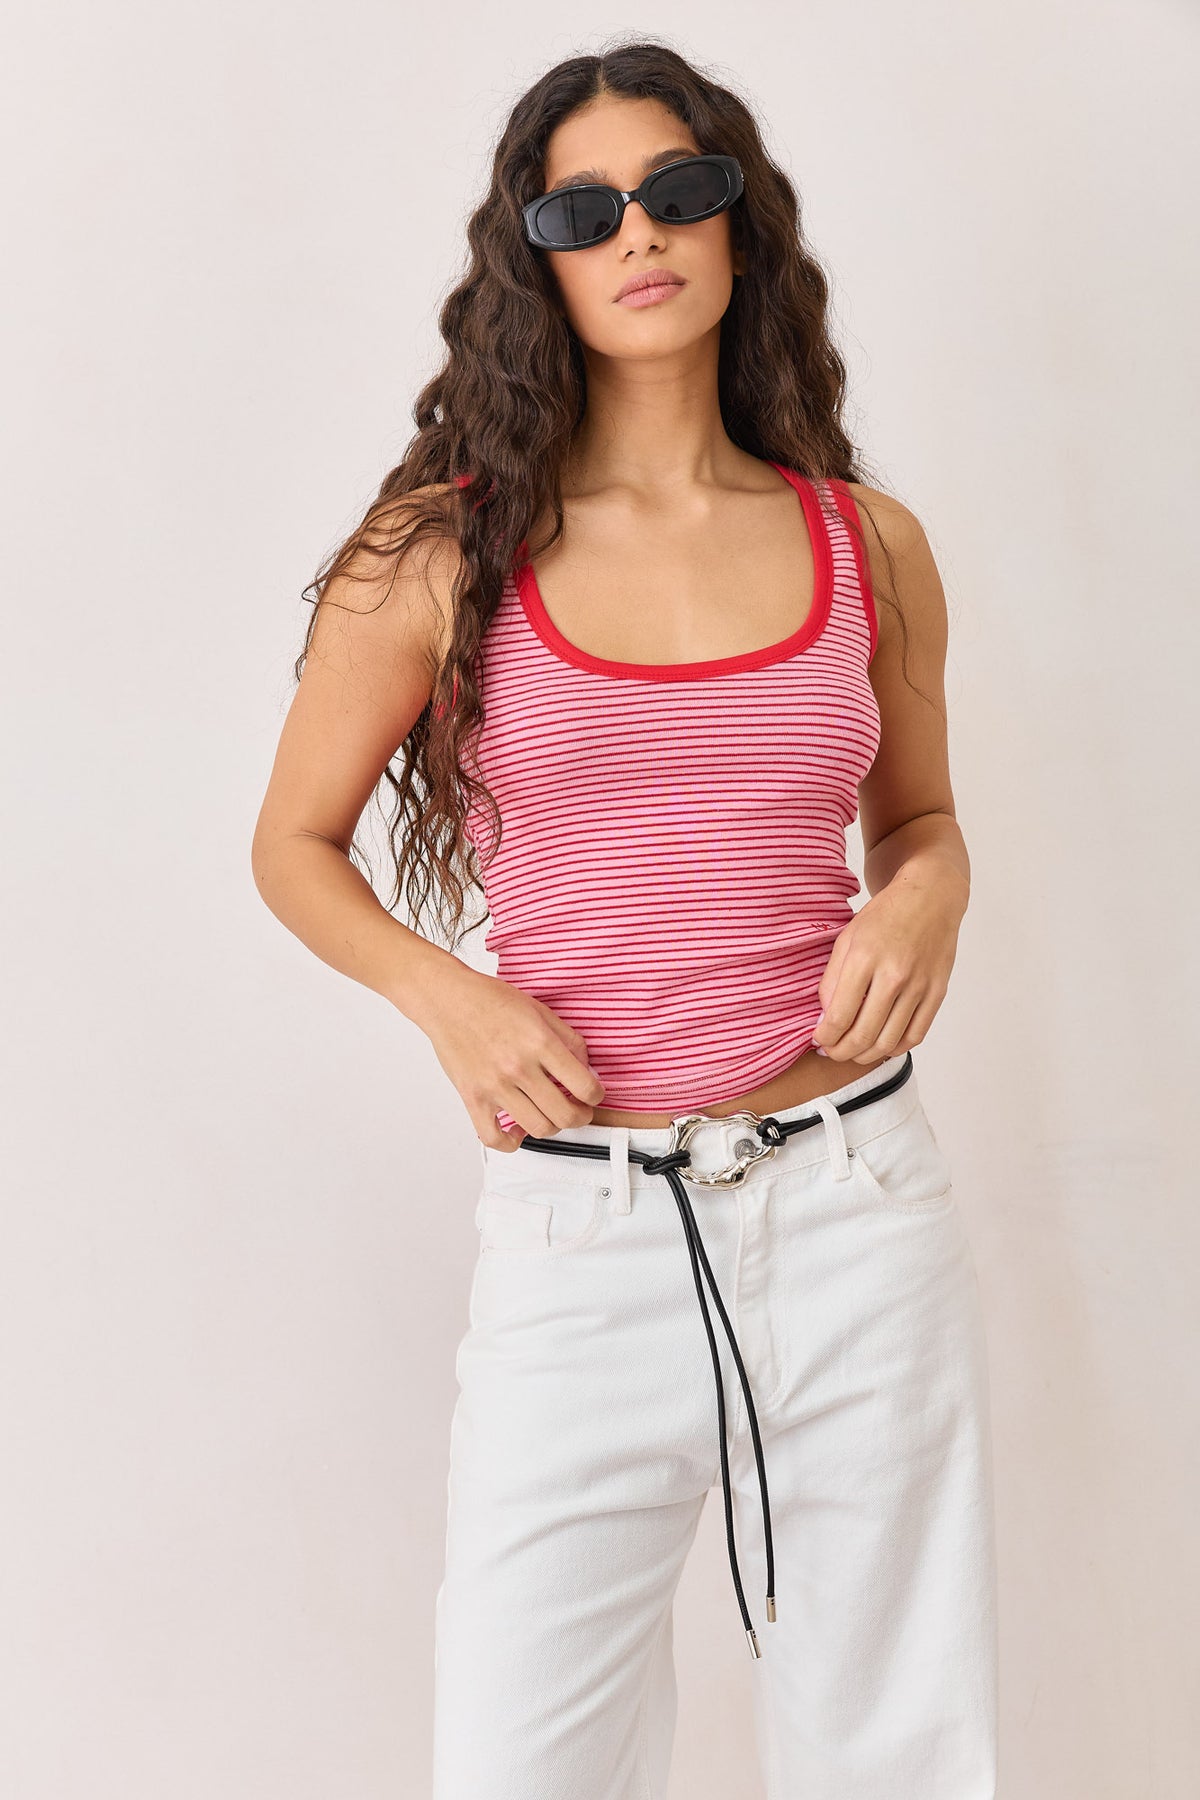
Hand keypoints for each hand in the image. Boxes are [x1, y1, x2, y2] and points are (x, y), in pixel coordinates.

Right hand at [416, 962, 605, 1149]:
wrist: (448, 999)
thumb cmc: (490, 1000)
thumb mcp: (540, 1010)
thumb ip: (568, 1039)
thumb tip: (587, 1069)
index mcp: (539, 1043)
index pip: (584, 1086)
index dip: (597, 1095)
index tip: (593, 1094)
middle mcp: (518, 1068)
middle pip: (565, 1115)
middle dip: (581, 1117)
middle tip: (580, 1110)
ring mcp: (494, 1086)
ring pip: (538, 1128)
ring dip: (553, 1126)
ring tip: (551, 1114)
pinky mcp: (473, 1098)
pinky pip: (494, 1138)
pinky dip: (511, 1141)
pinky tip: (518, 1129)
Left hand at [811, 866, 967, 1064]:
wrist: (930, 897)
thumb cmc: (885, 916)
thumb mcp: (847, 938)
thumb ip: (832, 978)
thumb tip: (825, 1017)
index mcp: (865, 957)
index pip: (839, 1015)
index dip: (824, 1037)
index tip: (818, 1040)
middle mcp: (894, 975)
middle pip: (863, 1035)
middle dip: (841, 1052)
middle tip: (831, 1052)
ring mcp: (919, 986)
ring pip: (888, 1042)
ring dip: (865, 1055)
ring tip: (853, 1052)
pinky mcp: (937, 992)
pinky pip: (915, 1035)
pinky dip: (895, 1048)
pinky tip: (881, 1045)